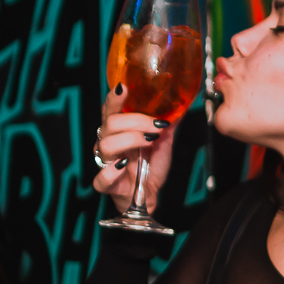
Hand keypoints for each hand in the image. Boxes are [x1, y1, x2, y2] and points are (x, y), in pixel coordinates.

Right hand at [91, 85, 176, 214]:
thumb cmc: (150, 167)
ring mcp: (105, 163)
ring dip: (130, 140)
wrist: (149, 195)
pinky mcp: (106, 185)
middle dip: (136, 121)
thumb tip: (182, 105)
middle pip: (110, 123)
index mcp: (117, 131)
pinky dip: (112, 171)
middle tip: (157, 127)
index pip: (110, 109)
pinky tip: (125, 165)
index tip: (124, 88)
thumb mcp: (163, 142)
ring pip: (106, 145)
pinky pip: (101, 178)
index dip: (114, 98)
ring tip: (150, 142)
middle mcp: (108, 143)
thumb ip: (168, 124)